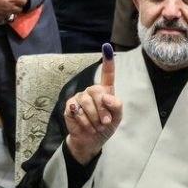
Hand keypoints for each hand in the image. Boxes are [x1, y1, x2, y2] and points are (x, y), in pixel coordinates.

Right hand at [0, 0, 26, 23]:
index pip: (24, 1)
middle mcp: (9, 8)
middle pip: (19, 10)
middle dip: (19, 5)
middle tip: (15, 0)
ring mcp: (2, 14)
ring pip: (12, 15)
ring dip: (12, 11)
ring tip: (8, 6)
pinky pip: (3, 20)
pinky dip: (4, 17)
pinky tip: (1, 12)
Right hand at [65, 43, 121, 164]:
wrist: (91, 140)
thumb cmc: (105, 126)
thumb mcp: (117, 117)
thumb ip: (116, 106)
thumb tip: (107, 97)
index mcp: (106, 91)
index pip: (108, 74)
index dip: (108, 61)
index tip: (107, 47)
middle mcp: (92, 91)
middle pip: (97, 91)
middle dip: (103, 110)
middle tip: (105, 122)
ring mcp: (80, 97)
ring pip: (87, 103)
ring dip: (94, 118)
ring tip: (96, 126)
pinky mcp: (70, 106)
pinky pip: (77, 111)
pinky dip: (84, 122)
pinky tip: (86, 126)